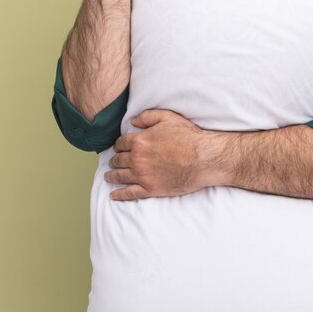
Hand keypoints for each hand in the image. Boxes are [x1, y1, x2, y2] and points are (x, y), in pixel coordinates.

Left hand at [105, 109, 226, 200]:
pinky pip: (129, 193)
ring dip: (112, 176)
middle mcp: (137, 159)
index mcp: (140, 141)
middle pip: (118, 160)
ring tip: (109, 177)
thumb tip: (133, 122)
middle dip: (115, 160)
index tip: (119, 148)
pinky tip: (113, 195)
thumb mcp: (168, 117)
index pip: (121, 143)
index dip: (119, 145)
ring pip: (120, 176)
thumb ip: (148, 117)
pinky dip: (119, 194)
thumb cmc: (188, 137)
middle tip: (114, 162)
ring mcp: (143, 175)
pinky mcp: (150, 189)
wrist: (203, 158)